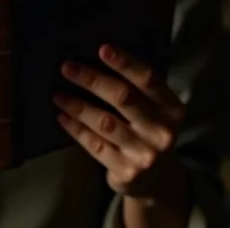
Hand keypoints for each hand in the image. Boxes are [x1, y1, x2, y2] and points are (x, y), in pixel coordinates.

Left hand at [53, 43, 185, 202]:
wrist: (157, 180)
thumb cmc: (148, 129)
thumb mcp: (155, 109)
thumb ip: (137, 88)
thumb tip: (97, 57)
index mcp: (172, 109)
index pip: (148, 80)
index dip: (125, 63)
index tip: (102, 48)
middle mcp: (162, 132)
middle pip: (123, 98)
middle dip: (92, 80)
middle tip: (67, 67)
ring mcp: (145, 155)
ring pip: (105, 122)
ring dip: (78, 105)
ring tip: (58, 94)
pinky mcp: (127, 173)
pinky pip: (95, 146)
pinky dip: (76, 129)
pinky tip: (63, 117)